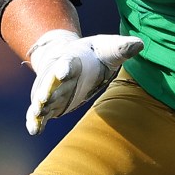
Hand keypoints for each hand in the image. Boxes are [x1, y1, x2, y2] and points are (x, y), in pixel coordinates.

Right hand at [25, 29, 142, 134]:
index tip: (63, 72)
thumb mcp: (106, 48)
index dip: (66, 67)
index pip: (68, 62)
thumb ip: (121, 48)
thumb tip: (140, 44)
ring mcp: (52, 90)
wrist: (71, 57)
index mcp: (72, 59)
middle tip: (43, 98)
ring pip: (42, 99)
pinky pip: (39, 113)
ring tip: (37, 116)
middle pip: (50, 82)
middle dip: (46, 90)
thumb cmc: (92, 54)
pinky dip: (35, 121)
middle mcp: (57, 75)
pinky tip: (34, 131)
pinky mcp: (50, 103)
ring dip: (39, 107)